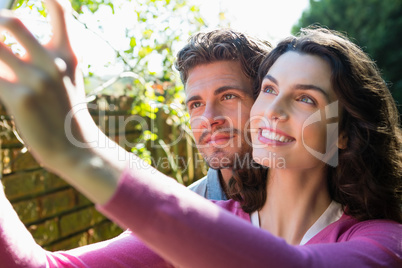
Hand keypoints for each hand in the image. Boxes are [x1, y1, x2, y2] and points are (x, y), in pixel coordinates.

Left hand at [0, 0, 90, 169]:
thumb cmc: (65, 110)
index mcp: (67, 54)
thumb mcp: (67, 77)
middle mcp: (53, 63)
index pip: (60, 10)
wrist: (75, 147)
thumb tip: (8, 38)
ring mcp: (37, 80)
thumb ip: (45, 54)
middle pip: (12, 21)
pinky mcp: (20, 98)